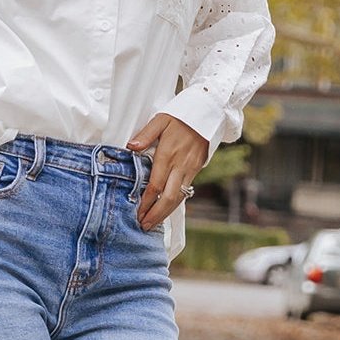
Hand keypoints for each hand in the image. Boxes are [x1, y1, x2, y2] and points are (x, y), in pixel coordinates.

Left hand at [127, 114, 208, 230]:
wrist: (208, 113)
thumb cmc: (181, 116)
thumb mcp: (161, 120)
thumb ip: (145, 134)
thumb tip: (131, 147)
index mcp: (168, 154)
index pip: (156, 185)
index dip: (146, 202)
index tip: (137, 213)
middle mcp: (180, 165)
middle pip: (168, 197)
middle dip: (156, 214)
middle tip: (144, 226)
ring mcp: (190, 169)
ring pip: (178, 198)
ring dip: (165, 213)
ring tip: (152, 223)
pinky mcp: (196, 170)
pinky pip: (185, 191)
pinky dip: (174, 204)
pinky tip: (165, 210)